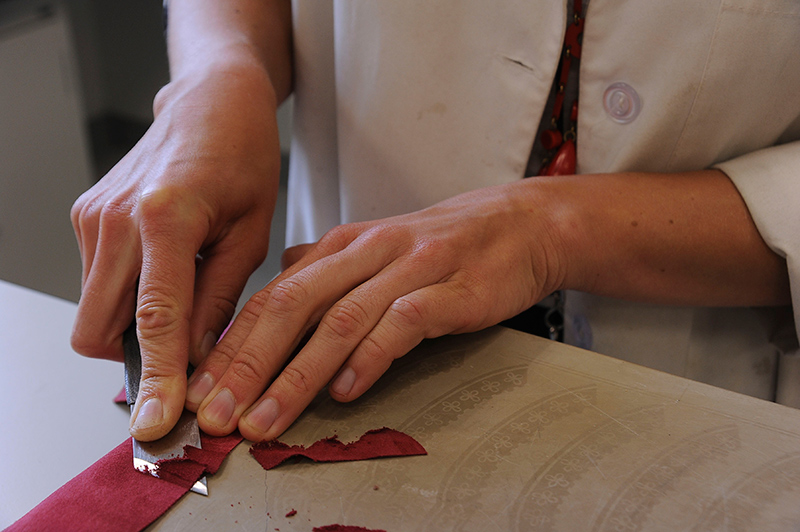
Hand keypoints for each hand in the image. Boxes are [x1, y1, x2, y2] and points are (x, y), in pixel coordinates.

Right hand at [70, 64, 280, 440]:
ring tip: (187, 291)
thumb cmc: (243, 157)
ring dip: (134, 324)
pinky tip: (168, 267)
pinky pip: (98, 281)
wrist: (210, 100)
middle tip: (184, 357)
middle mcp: (115, 219)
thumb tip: (194, 359)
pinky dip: (128, 295)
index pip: (153, 320)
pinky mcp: (87, 215)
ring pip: (94, 310)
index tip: (157, 423)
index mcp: (166, 217)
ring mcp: (93, 216)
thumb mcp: (251, 233)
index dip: (155, 378)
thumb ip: (218, 300)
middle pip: (98, 330)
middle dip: (135, 357)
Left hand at [185, 181, 565, 440]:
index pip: (270, 297)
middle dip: (246, 366)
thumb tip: (279, 281)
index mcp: (340, 247)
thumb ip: (326, 270)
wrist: (517, 225)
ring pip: (339, 320)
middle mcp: (365, 253)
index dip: (230, 346)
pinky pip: (401, 323)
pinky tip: (347, 390)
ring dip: (296, 376)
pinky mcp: (449, 288)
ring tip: (266, 420)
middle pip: (291, 307)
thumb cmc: (443, 246)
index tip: (200, 391)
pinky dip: (370, 358)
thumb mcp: (375, 248)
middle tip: (217, 415)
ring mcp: (408, 268)